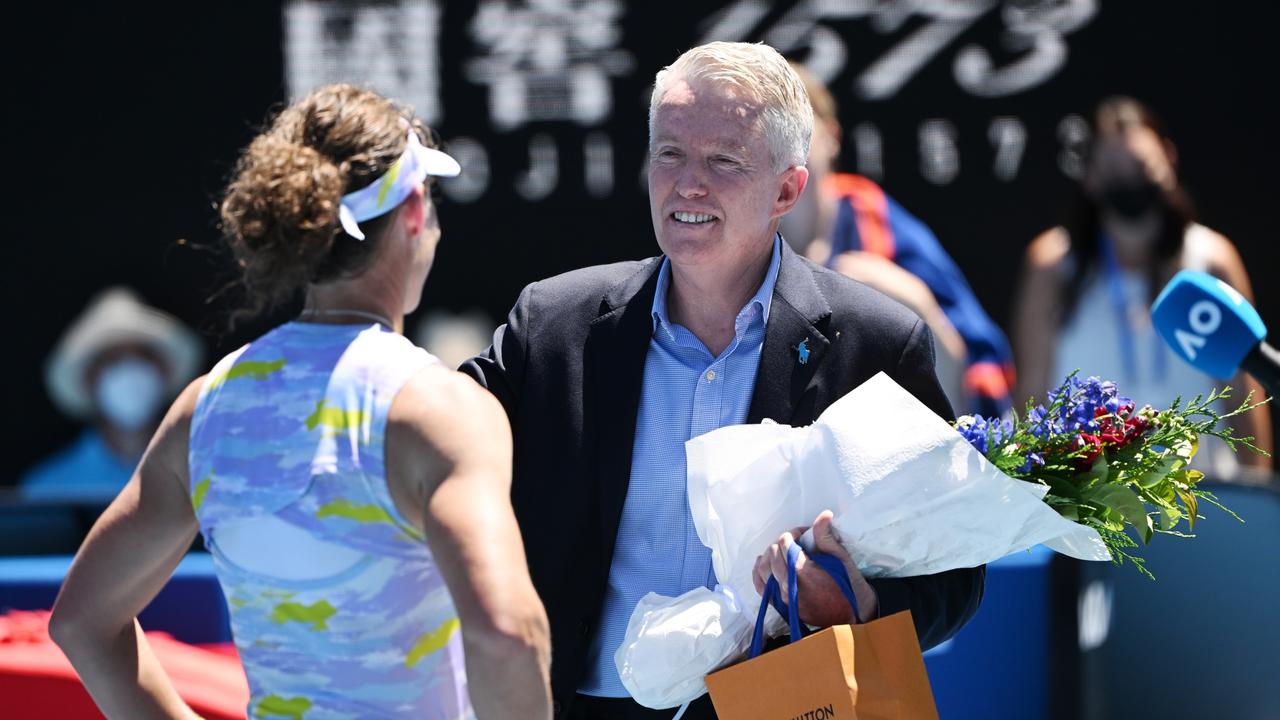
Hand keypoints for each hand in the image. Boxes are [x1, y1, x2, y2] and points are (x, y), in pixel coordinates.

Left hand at [751, 510, 878, 627]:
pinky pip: (761, 587)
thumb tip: (823, 515)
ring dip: (769, 555)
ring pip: (763, 569)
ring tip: (781, 551)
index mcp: (805, 572)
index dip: (793, 533)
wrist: (850, 616)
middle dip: (782, 542)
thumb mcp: (842, 559)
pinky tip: (764, 563)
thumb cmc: (848, 587)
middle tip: (795, 541)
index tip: (803, 533)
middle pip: (772, 554)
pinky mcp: (782, 606)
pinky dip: (759, 572)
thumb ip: (826, 537)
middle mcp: (790, 586)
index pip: (785, 544)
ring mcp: (784, 598)